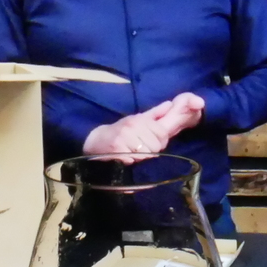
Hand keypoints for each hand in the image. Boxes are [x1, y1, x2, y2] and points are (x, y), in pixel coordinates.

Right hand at [81, 94, 207, 159]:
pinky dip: (131, 162)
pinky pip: (134, 159)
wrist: (95, 142)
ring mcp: (125, 137)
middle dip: (150, 150)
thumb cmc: (120, 133)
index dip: (159, 140)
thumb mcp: (137, 121)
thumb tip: (171, 104)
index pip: (162, 132)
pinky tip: (125, 159)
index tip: (149, 141)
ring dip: (141, 157)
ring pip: (147, 153)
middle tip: (138, 149)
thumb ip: (156, 114)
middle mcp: (133, 126)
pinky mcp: (117, 149)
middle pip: (157, 145)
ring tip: (131, 153)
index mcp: (141, 120)